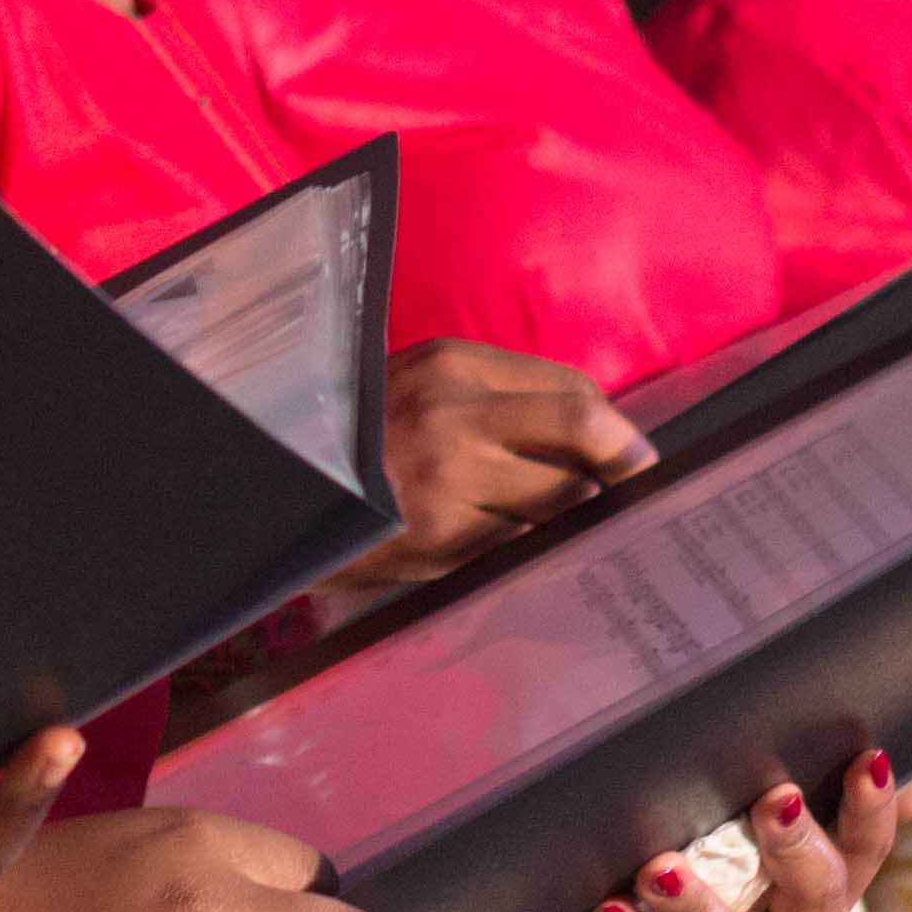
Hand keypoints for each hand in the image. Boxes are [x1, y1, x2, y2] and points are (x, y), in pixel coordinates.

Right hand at [340, 341, 652, 590]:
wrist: (277, 492)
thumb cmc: (354, 439)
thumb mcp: (414, 388)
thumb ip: (490, 397)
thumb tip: (588, 428)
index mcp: (450, 365)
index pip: (570, 388)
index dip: (612, 424)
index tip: (625, 450)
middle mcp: (455, 414)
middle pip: (581, 429)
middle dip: (621, 463)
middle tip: (634, 485)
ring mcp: (451, 480)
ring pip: (561, 497)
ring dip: (574, 513)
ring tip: (569, 521)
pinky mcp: (444, 540)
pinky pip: (521, 544)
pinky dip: (532, 547)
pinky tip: (520, 546)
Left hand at [554, 749, 907, 911]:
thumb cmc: (670, 900)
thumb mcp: (711, 855)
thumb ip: (730, 812)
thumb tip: (730, 719)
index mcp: (809, 904)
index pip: (859, 854)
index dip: (872, 811)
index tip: (869, 758)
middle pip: (816, 902)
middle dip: (796, 849)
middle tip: (773, 799)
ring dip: (697, 909)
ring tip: (658, 868)